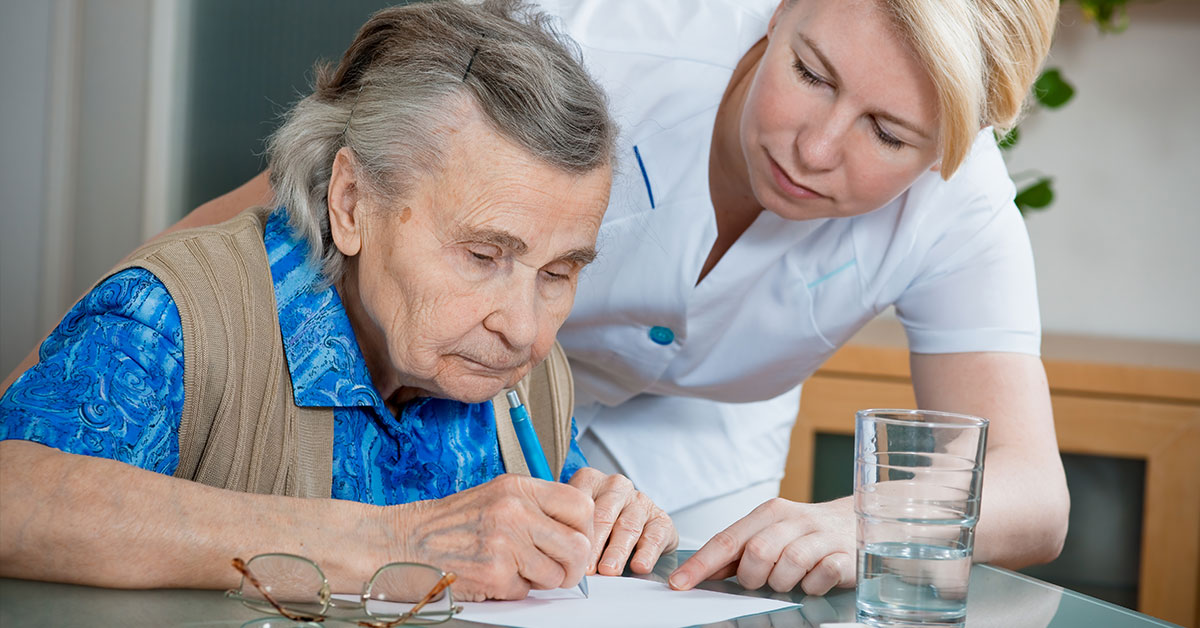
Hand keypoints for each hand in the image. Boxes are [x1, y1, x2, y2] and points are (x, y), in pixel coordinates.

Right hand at [391, 474, 592, 600]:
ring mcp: (505, 543)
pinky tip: (492, 577)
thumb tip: (574, 531)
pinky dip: (514, 591)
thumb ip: (534, 507)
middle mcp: (515, 511)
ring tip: (515, 570)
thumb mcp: (494, 496)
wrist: (399, 543)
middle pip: (578, 546)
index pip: (581, 505)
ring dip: (541, 581)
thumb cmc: (446, 524)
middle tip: (557, 570)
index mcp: (518, 487)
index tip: (575, 540)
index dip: (585, 530)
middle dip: (572, 566)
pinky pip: (526, 592)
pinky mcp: (494, 574)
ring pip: (557, 575)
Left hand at [568, 467, 677, 575]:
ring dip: (618, 551)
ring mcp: (640, 501)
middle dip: (594, 545)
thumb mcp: (574, 517)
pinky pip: (655, 536)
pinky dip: (647, 553)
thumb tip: (555, 556)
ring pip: (628, 527)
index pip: (581, 503)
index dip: (575, 530)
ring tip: (609, 570)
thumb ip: (565, 527)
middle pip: (604, 516)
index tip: (569, 551)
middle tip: (587, 568)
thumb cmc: (594, 524)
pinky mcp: (661, 519)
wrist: (627, 523)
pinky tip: (640, 566)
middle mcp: (617, 486)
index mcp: (591, 480)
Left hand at [668, 497, 854, 594]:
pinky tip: (813, 581)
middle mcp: (793, 519)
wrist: (855, 521)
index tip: (680, 583)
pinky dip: (812, 586)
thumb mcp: (770, 532)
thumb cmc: (806, 531)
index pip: (727, 540)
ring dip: (783, 582)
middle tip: (761, 580)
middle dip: (752, 576)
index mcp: (769, 512)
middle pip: (757, 552)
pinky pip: (821, 576)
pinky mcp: (843, 555)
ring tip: (789, 579)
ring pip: (789, 565)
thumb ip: (739, 550)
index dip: (701, 564)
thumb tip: (700, 571)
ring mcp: (820, 536)